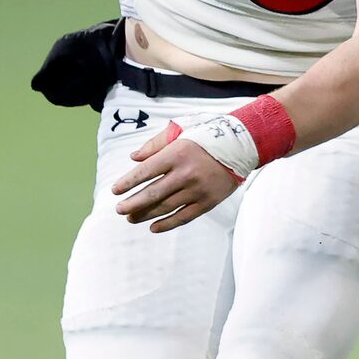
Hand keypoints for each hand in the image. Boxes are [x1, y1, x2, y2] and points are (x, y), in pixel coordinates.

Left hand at [113, 124, 239, 231]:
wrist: (243, 145)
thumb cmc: (208, 136)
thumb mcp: (182, 130)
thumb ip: (156, 144)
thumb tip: (134, 158)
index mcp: (177, 153)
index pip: (145, 171)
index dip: (128, 182)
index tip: (115, 190)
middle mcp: (186, 173)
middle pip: (153, 193)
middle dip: (132, 203)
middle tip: (119, 210)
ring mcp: (198, 189)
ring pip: (166, 207)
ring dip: (145, 215)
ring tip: (131, 218)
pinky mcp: (209, 201)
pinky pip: (184, 217)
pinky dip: (167, 224)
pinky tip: (154, 227)